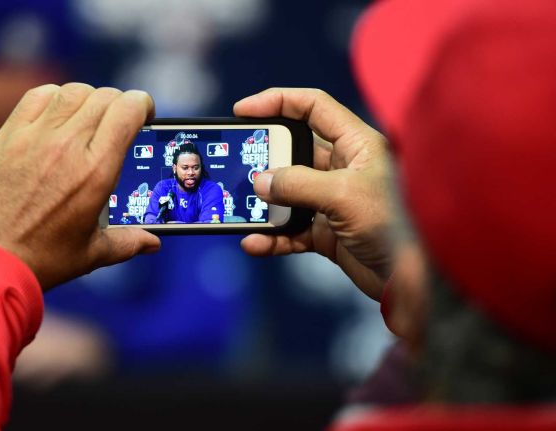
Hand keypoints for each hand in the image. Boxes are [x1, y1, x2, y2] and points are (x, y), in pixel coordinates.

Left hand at [0, 83, 160, 290]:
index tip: (144, 114)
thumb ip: (127, 242)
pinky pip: (36, 97)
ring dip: (88, 99)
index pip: (128, 110)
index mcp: (96, 172)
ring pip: (72, 92)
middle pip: (104, 97)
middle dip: (119, 104)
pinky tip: (55, 115)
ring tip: (87, 117)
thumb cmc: (40, 260)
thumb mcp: (91, 254)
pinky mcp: (7, 137)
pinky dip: (53, 98)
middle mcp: (68, 146)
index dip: (142, 104)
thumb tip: (152, 243)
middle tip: (118, 121)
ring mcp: (35, 137)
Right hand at [235, 88, 392, 299]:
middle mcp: (343, 167)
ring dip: (263, 202)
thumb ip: (297, 184)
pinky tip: (255, 243)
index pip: (312, 107)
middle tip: (237, 164)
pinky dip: (272, 236)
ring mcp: (332, 200)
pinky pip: (290, 228)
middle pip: (293, 150)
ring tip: (240, 207)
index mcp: (356, 144)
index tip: (242, 111)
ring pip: (287, 192)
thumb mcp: (342, 196)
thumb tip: (260, 182)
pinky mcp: (326, 231)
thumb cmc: (390, 228)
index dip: (276, 101)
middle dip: (263, 157)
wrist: (407, 282)